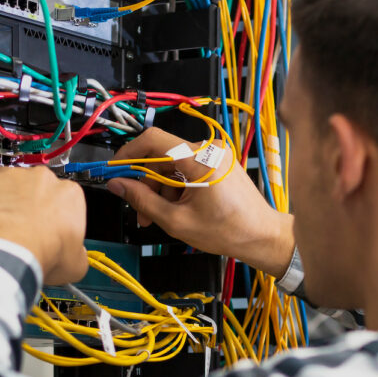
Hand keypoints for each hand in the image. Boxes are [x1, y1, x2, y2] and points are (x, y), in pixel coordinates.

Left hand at [0, 165, 88, 285]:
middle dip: (29, 205)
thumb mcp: (77, 263)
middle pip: (34, 188)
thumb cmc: (48, 251)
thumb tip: (74, 256)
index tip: (50, 232)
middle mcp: (42, 179)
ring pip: (4, 183)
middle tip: (23, 228)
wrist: (17, 250)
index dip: (56, 219)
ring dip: (0, 198)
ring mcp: (12, 178)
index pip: (64, 201)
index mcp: (70, 194)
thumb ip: (77, 253)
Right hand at [108, 127, 294, 277]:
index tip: (115, 170)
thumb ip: (143, 200)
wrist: (262, 237)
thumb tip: (117, 185)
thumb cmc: (228, 231)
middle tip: (137, 209)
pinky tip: (173, 210)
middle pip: (161, 157)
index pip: (153, 140)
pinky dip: (175, 189)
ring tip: (156, 218)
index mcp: (200, 159)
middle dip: (145, 183)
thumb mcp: (177, 221)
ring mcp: (215, 156)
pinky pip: (187, 171)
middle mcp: (208, 151)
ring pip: (172, 167)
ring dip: (159, 191)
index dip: (128, 153)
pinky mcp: (218, 165)